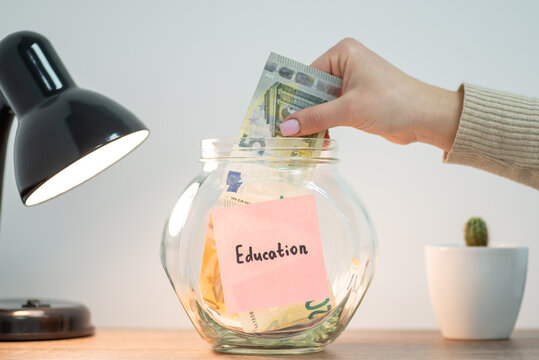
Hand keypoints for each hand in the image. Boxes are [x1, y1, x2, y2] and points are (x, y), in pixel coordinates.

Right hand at [279, 38, 462, 152]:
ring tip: (299, 142)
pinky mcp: (355, 101)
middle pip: (310, 90)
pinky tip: (318, 142)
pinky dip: (324, 127)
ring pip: (319, 104)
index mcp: (342, 55)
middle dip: (299, 112)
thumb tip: (286, 127)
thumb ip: (316, 118)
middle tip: (282, 132)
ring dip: (311, 123)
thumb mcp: (350, 110)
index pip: (305, 75)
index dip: (289, 96)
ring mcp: (350, 84)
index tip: (273, 114)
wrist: (426, 118)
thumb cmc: (394, 102)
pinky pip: (331, 113)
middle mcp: (344, 65)